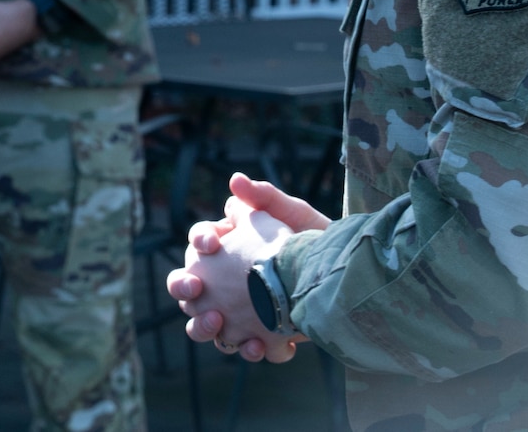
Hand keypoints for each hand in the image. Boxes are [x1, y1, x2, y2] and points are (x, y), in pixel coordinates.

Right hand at [167, 173, 324, 362]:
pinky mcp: (259, 335)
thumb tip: (235, 179)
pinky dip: (246, 349)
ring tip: (218, 321)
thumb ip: (264, 197)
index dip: (199, 240)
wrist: (345, 276)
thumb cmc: (315, 239)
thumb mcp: (293, 213)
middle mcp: (224, 281)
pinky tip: (259, 345)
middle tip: (196, 287)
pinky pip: (241, 347)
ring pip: (203, 324)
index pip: (199, 242)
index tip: (213, 244)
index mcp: (228, 247)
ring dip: (203, 325)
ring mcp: (237, 311)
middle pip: (186, 286)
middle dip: (183, 285)